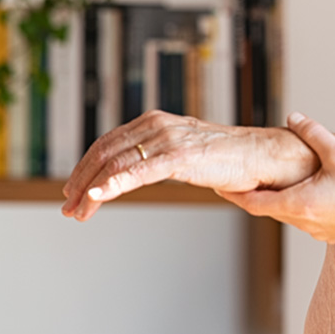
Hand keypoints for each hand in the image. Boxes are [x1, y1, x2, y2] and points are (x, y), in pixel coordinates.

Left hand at [61, 110, 319, 220]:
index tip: (75, 191)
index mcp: (156, 121)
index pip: (108, 143)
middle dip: (81, 182)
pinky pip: (139, 172)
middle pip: (105, 153)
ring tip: (79, 212)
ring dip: (91, 191)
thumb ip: (162, 157)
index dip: (86, 168)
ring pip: (115, 164)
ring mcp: (169, 139)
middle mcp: (158, 125)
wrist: (265, 156)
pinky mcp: (181, 156)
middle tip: (69, 208)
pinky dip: (113, 184)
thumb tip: (141, 174)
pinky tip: (97, 197)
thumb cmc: (233, 159)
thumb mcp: (187, 153)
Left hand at [220, 112, 334, 243]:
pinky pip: (309, 220)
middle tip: (245, 180)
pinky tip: (315, 193)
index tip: (219, 187)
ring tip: (281, 183)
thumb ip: (312, 133)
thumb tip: (294, 117)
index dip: (234, 194)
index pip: (252, 202)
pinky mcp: (334, 235)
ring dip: (282, 200)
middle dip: (257, 194)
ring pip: (290, 215)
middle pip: (270, 209)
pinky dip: (303, 206)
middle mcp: (304, 222)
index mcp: (298, 203)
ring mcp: (319, 232)